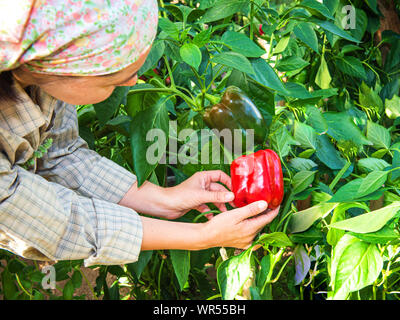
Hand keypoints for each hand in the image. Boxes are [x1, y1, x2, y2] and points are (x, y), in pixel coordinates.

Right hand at [139, 200, 280, 250]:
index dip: (274, 210)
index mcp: (251, 229)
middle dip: (266, 214)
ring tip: (259, 210)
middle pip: (262, 224)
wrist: (206, 237)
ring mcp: (246, 242)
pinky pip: (251, 235)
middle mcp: (251, 238)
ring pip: (257, 229)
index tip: (277, 203)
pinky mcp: (240, 243)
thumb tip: (265, 204)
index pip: (267, 219)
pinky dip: (253, 227)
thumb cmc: (218, 225)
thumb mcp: (235, 214)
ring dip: (259, 220)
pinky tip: (249, 221)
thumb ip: (251, 209)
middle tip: (268, 203)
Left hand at [163, 170, 234, 219]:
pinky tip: (212, 216)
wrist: (165, 205)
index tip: (235, 190)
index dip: (228, 182)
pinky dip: (210, 211)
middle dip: (225, 197)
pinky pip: (207, 206)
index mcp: (203, 177)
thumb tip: (231, 196)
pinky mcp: (196, 203)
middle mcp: (202, 184)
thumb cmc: (179, 195)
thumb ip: (217, 196)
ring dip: (219, 205)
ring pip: (213, 199)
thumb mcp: (201, 196)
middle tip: (233, 204)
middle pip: (218, 189)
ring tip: (224, 212)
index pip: (220, 176)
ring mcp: (199, 194)